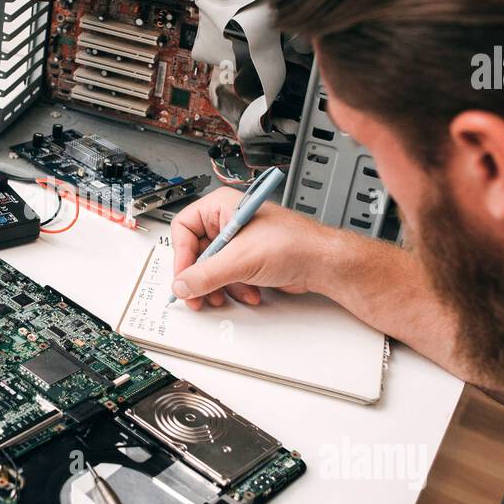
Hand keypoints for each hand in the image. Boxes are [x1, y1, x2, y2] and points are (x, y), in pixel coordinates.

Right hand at [170, 186, 339, 310]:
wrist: (322, 263)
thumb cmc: (294, 244)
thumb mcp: (240, 260)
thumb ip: (205, 275)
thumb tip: (182, 284)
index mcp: (222, 207)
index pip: (184, 228)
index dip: (182, 255)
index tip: (184, 277)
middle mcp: (228, 221)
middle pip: (196, 252)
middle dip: (200, 277)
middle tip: (196, 294)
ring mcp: (239, 241)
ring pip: (212, 268)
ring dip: (218, 287)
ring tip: (223, 296)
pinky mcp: (249, 259)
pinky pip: (228, 276)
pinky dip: (235, 288)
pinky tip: (249, 292)